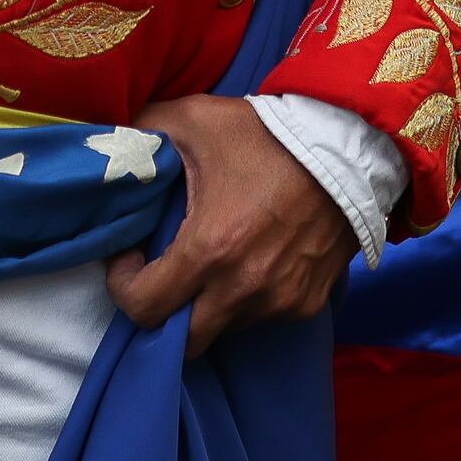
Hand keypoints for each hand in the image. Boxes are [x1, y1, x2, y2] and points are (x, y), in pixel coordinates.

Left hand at [100, 93, 352, 347]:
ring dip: (206, 304)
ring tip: (209, 260)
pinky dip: (245, 299)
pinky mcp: (306, 303)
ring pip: (224, 327)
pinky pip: (262, 316)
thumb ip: (142, 130)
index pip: (144, 308)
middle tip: (161, 273)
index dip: (122, 286)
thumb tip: (112, 144)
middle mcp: (242, 290)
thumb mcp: (194, 118)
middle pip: (184, 341)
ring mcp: (278, 302)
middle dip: (163, 314)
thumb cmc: (266, 135)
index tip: (130, 255)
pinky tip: (248, 260)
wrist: (349, 150)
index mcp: (208, 251)